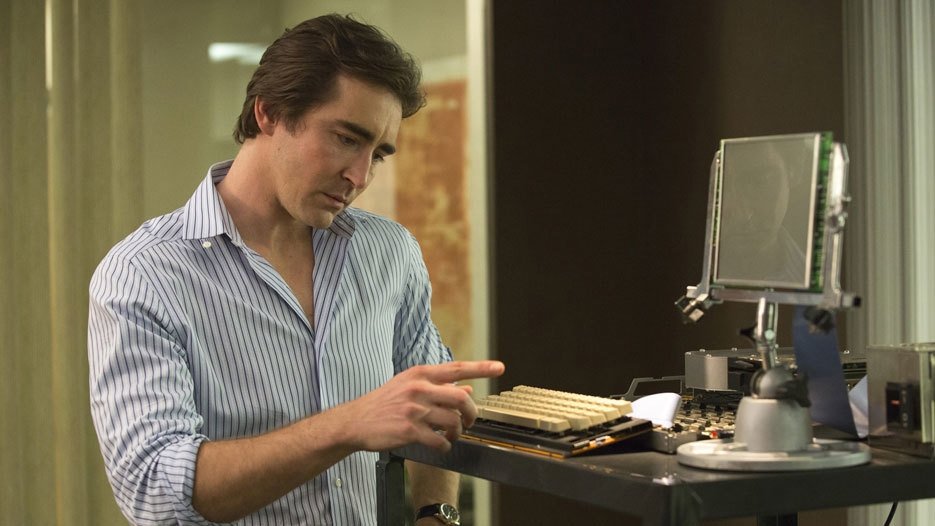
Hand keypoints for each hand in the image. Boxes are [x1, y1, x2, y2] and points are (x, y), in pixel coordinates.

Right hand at [337, 360, 504, 451]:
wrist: (356, 421)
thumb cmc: (385, 402)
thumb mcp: (410, 386)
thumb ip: (438, 386)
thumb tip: (466, 387)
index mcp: (420, 374)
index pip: (457, 368)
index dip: (481, 368)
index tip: (500, 368)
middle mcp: (419, 389)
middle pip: (462, 398)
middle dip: (472, 413)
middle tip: (470, 421)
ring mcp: (415, 410)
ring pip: (453, 422)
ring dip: (457, 432)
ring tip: (451, 435)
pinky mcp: (410, 430)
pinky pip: (440, 441)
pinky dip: (445, 446)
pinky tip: (440, 445)